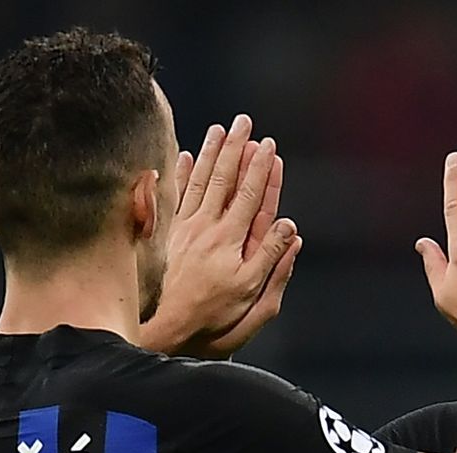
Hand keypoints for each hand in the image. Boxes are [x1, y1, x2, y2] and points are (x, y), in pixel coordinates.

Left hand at [139, 114, 301, 358]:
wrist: (166, 327)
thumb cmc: (214, 317)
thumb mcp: (253, 296)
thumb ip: (272, 260)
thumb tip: (289, 229)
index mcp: (232, 241)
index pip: (251, 196)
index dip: (262, 170)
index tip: (269, 146)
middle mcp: (209, 228)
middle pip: (225, 179)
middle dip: (237, 148)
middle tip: (244, 121)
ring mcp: (186, 229)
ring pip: (200, 181)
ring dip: (212, 152)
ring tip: (220, 128)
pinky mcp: (170, 235)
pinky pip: (176, 195)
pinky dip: (181, 173)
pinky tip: (185, 155)